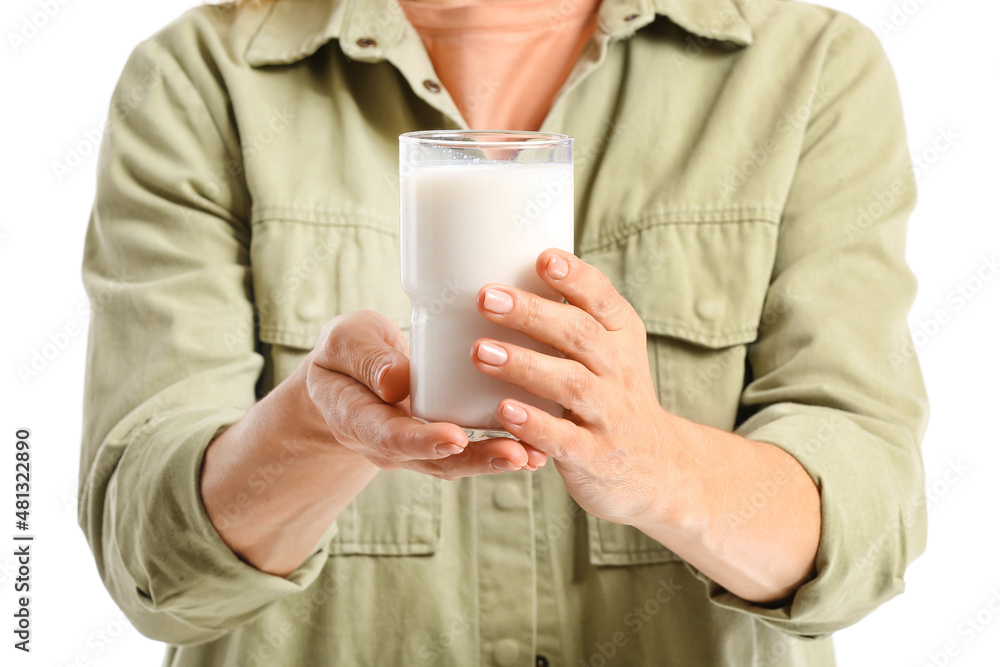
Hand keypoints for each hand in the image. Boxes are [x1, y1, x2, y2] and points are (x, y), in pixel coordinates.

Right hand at [306, 310, 547, 477]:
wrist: (347, 378)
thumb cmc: (344, 353)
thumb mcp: (342, 343)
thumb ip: (365, 358)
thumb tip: (397, 381)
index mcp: (358, 420)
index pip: (389, 436)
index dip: (422, 440)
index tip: (455, 438)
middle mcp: (391, 444)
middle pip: (434, 460)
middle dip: (477, 459)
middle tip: (515, 454)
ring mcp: (419, 448)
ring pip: (459, 461)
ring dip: (498, 459)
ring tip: (536, 455)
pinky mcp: (443, 439)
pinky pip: (473, 449)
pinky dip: (504, 446)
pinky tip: (539, 445)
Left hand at [471, 250, 675, 523]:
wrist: (656, 466)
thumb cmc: (612, 395)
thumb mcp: (610, 352)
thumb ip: (572, 320)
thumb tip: (506, 276)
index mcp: (621, 336)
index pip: (603, 299)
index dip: (576, 278)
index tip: (543, 258)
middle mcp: (619, 370)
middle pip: (579, 335)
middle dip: (532, 314)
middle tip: (487, 298)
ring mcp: (609, 414)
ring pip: (570, 383)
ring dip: (524, 365)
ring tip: (482, 352)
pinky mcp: (594, 454)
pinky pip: (564, 437)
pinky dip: (534, 423)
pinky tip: (503, 411)